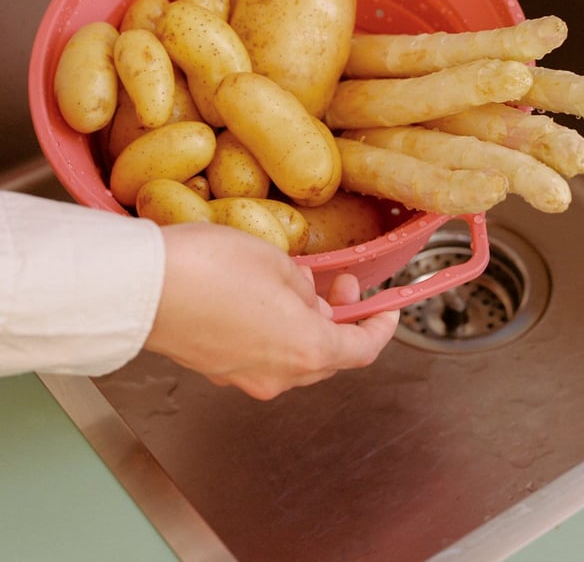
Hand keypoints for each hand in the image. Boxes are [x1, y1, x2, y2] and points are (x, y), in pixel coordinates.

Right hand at [145, 223, 398, 398]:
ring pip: (290, 354)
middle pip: (326, 355)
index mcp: (306, 350)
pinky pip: (257, 352)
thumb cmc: (211, 269)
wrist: (142, 287)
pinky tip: (259, 295)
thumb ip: (303, 285)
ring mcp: (242, 376)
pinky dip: (270, 328)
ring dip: (302, 322)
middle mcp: (277, 375)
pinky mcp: (213, 367)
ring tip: (294, 280)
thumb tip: (305, 295)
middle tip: (339, 282)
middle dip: (338, 318)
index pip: (362, 350)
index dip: (380, 328)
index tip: (387, 309)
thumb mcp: (276, 261)